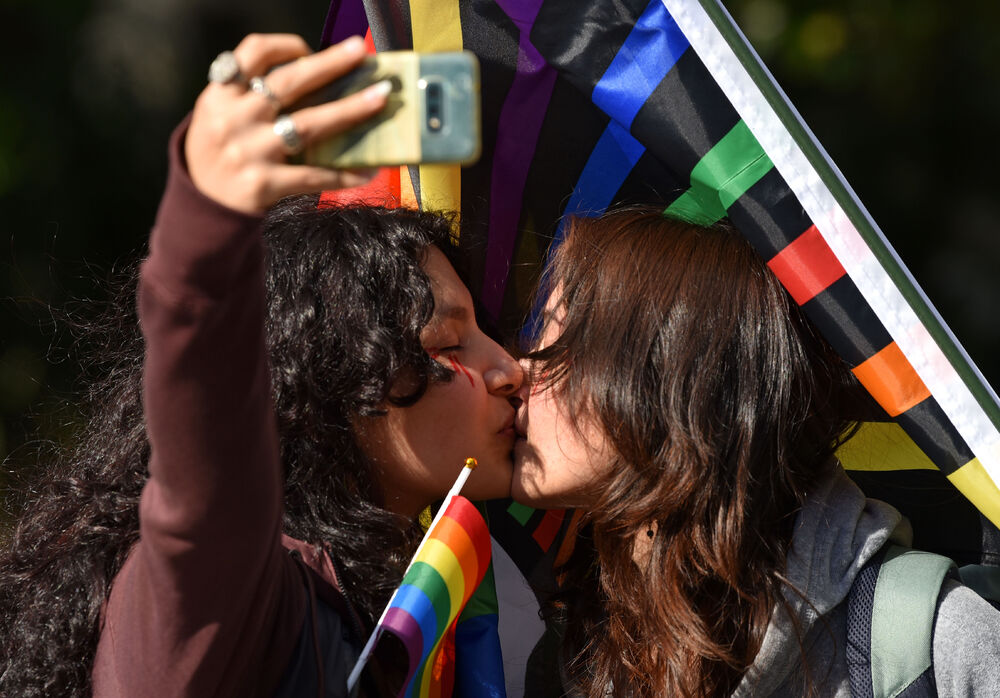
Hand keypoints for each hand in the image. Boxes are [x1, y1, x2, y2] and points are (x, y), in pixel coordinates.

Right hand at [187, 34, 386, 213]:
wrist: (202, 204)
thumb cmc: (221, 150)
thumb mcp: (221, 113)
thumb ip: (253, 94)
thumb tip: (319, 74)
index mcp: (221, 95)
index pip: (253, 53)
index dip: (285, 46)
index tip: (310, 50)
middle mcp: (233, 119)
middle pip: (288, 83)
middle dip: (329, 64)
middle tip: (360, 52)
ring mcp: (250, 152)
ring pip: (308, 125)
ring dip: (349, 110)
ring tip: (380, 99)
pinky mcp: (264, 184)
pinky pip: (314, 175)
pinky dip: (344, 173)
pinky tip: (370, 169)